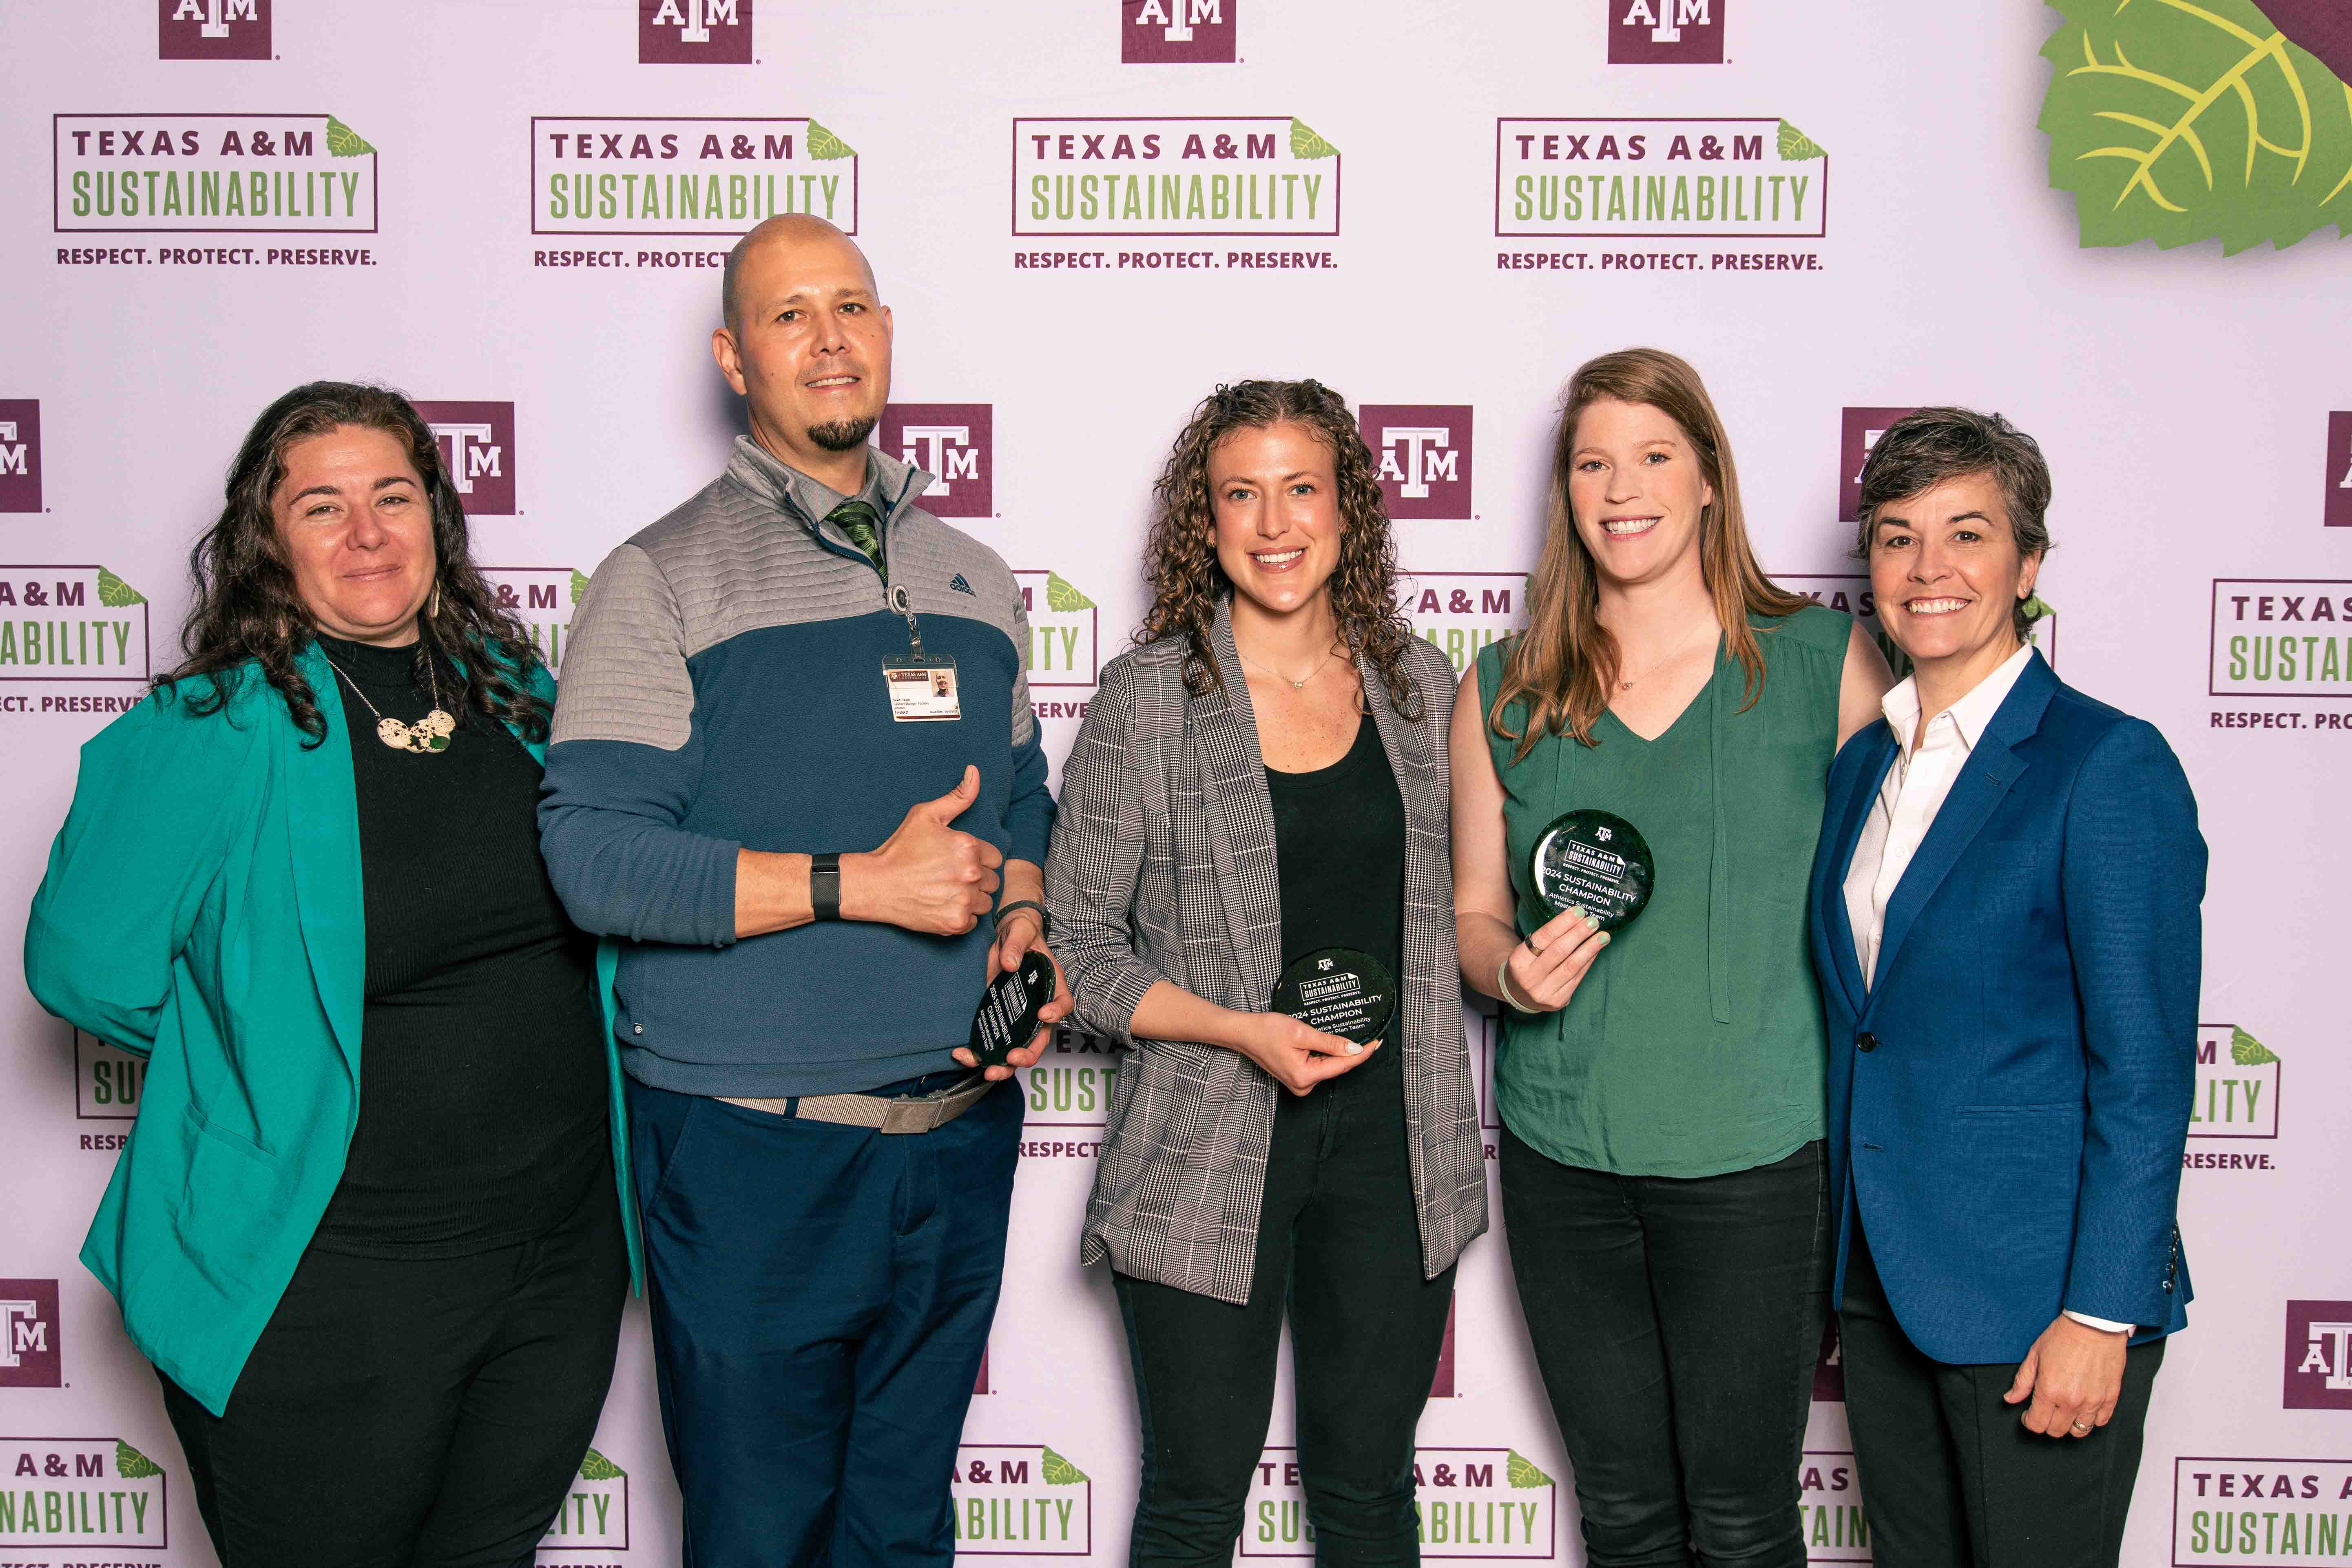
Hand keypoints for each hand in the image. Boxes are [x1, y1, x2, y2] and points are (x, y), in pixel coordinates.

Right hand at [842, 766, 1002, 935]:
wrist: (876, 884)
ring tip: (947, 891)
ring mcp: (964, 900)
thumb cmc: (900, 849)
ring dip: (972, 898)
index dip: (978, 858)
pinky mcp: (956, 922)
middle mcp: (971, 874)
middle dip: (977, 878)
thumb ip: (958, 797)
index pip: (995, 857)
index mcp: (969, 847)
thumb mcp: (926, 815)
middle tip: (950, 876)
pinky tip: (943, 905)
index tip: (958, 861)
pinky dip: (961, 916)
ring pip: (985, 901)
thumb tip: (975, 772)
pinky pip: (973, 921)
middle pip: (993, 880)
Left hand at [950, 912, 1074, 1081]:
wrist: (1005, 938)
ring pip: (1017, 1048)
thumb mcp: (1020, 932)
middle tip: (1012, 1058)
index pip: (1063, 1003)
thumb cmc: (1020, 934)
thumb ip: (1016, 945)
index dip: (1056, 1013)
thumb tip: (1010, 963)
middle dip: (1028, 1054)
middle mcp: (1038, 1007)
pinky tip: (964, 1055)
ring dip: (1005, 1065)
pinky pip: (994, 1042)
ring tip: (989, 1071)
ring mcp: (1018, 1017)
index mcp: (1051, 986)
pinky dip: (980, 1053)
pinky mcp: (999, 1019)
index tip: (1043, 1015)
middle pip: (1040, 1038)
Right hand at [1231, 1012, 1377, 1095]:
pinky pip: (1319, 1066)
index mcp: (1305, 1076)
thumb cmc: (1267, 1031)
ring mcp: (1300, 1083)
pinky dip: (1327, 1055)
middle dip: (1352, 1052)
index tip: (1377, 1043)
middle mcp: (1303, 1085)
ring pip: (1329, 1066)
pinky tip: (1332, 1044)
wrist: (1245, 1033)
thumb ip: (1330, 1043)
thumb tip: (1354, 1050)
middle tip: (1369, 1036)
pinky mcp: (1298, 1077)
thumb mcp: (1302, 1034)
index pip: (1342, 1065)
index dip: (1362, 1054)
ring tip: (1348, 1036)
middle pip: (1337, 1067)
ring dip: (1338, 1052)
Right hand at [1499, 905, 1611, 1012]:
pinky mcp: (1558, 1001)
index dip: (1563, 923)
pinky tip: (1595, 951)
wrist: (1519, 994)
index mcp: (1518, 961)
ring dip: (1590, 949)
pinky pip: (1577, 978)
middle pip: (1559, 951)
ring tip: (1603, 936)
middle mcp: (1529, 978)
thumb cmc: (1527, 965)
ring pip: (1572, 966)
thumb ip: (1547, 938)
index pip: (1543, 938)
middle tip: (1593, 922)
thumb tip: (1577, 919)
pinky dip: (1588, 962)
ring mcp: (1544, 992)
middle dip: (1579, 934)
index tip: (1578, 911)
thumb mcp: (1526, 950)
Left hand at [2004, 1315, 2128, 1437]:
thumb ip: (2022, 1382)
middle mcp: (2071, 1401)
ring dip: (2069, 1425)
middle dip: (2047, 1424)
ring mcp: (2093, 1402)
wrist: (2094, 1326)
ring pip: (2080, 1431)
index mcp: (2049, 1391)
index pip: (2036, 1424)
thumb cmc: (2063, 1336)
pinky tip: (2083, 1408)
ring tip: (2065, 1411)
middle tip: (2045, 1411)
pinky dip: (2091, 1419)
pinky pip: (2100, 1422)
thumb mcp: (2034, 1356)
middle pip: (2057, 1431)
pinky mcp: (2111, 1398)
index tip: (2028, 1415)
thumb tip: (2011, 1399)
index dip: (2029, 1422)